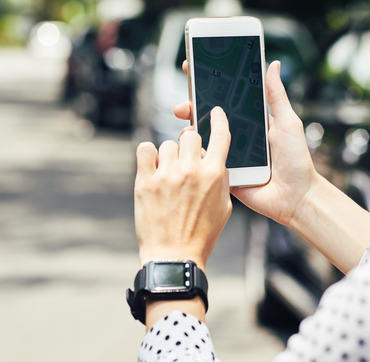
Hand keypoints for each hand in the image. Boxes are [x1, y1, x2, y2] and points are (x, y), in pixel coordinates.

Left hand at [134, 107, 232, 270]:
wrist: (175, 257)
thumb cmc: (201, 235)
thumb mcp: (224, 207)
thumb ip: (221, 179)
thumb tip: (213, 161)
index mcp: (215, 175)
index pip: (220, 135)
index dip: (218, 119)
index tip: (214, 112)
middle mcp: (192, 170)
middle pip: (190, 136)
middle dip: (189, 146)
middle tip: (185, 161)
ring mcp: (167, 174)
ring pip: (167, 145)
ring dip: (168, 156)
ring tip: (168, 177)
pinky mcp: (145, 181)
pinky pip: (145, 149)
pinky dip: (148, 155)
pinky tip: (152, 167)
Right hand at [175, 60, 318, 227]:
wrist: (296, 197)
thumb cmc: (297, 160)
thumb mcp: (288, 122)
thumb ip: (276, 95)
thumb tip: (272, 65)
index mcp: (250, 120)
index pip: (226, 98)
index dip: (209, 84)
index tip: (193, 69)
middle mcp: (236, 135)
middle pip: (208, 116)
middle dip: (191, 106)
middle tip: (184, 105)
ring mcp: (228, 154)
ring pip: (202, 138)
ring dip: (190, 130)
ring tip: (188, 127)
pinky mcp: (223, 172)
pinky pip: (205, 161)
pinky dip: (195, 154)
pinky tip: (191, 148)